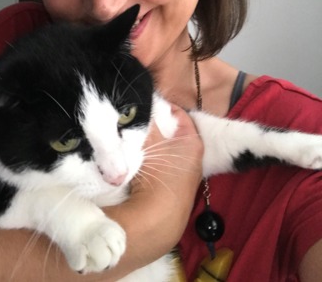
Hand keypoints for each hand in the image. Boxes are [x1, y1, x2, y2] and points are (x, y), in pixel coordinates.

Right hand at [131, 104, 202, 243]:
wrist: (155, 221)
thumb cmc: (157, 173)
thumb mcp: (148, 140)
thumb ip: (145, 118)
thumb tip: (138, 100)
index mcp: (193, 142)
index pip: (179, 114)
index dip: (162, 106)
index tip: (144, 103)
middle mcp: (193, 158)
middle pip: (170, 133)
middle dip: (152, 126)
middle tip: (133, 119)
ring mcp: (182, 176)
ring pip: (162, 151)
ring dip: (147, 145)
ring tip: (128, 137)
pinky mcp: (170, 191)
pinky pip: (157, 166)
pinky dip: (146, 161)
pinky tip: (130, 159)